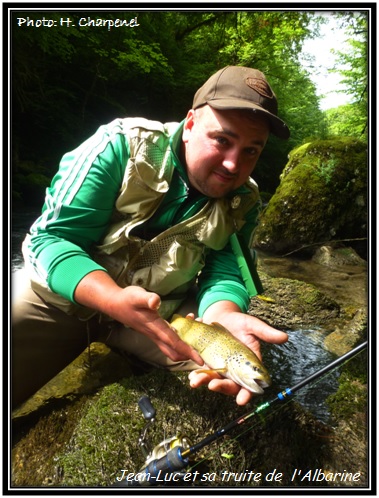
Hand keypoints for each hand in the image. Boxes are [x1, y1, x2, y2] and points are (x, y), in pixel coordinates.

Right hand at [74, 271, 202, 364]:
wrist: (115, 304)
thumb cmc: (127, 299)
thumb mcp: (137, 295)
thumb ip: (147, 299)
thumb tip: (156, 302)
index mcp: (154, 328)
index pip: (174, 343)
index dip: (188, 351)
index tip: (201, 359)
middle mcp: (155, 335)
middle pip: (174, 352)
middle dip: (189, 355)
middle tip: (204, 352)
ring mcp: (154, 335)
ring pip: (172, 348)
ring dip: (186, 347)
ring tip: (199, 335)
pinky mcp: (154, 332)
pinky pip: (170, 340)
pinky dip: (181, 338)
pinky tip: (188, 323)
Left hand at [187, 301, 287, 404]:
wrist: (220, 315)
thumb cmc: (239, 321)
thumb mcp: (251, 324)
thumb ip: (265, 332)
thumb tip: (284, 337)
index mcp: (249, 364)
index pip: (250, 383)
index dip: (247, 393)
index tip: (241, 400)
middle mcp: (234, 369)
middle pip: (230, 385)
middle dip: (221, 387)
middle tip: (213, 385)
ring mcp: (220, 367)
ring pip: (214, 379)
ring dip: (205, 382)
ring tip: (195, 381)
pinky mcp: (207, 362)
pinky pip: (202, 372)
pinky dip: (197, 375)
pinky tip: (191, 376)